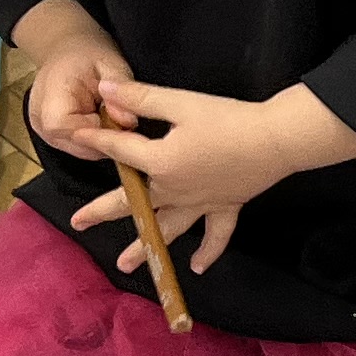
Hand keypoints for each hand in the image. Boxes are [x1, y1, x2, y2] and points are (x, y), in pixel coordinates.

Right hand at [24, 35, 135, 154]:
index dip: (95, 131)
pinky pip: (78, 146)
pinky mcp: (51, 135)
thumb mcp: (111, 63)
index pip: (63, 127)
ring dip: (100, 141)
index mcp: (49, 94)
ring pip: (77, 149)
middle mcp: (39, 116)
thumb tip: (127, 119)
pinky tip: (104, 124)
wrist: (67, 51)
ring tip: (112, 118)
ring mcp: (42, 129)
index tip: (118, 121)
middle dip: (103, 139)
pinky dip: (95, 140)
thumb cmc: (88, 55)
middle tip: (122, 121)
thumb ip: (121, 88)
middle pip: (72, 144)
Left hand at [59, 80, 341, 278]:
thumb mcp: (181, 102)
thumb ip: (140, 98)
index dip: (97, 141)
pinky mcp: (226, 207)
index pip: (119, 151)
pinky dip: (207, 252)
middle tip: (77, 223)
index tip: (78, 136)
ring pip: (166, 228)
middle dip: (101, 211)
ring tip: (123, 265)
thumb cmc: (229, 118)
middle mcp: (174, 189)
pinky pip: (215, 235)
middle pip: (131, 202)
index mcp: (160, 162)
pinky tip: (196, 267)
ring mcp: (200, 203)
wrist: (278, 138)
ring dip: (143, 247)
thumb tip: (105, 88)